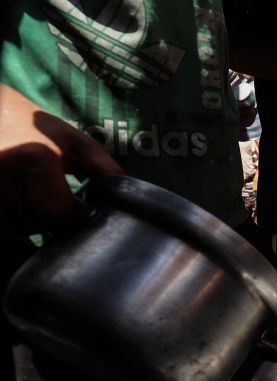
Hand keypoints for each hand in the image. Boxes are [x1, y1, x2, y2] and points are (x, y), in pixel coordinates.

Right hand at [0, 84, 123, 236]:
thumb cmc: (28, 122)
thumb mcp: (69, 137)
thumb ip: (101, 165)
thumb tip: (127, 192)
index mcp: (36, 158)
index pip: (58, 214)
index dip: (66, 214)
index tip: (67, 203)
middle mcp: (4, 170)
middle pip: (32, 224)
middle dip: (41, 216)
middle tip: (39, 192)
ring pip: (12, 224)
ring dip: (20, 216)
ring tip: (21, 190)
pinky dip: (4, 213)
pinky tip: (6, 194)